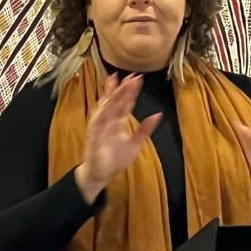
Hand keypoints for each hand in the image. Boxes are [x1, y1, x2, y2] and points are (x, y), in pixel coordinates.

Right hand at [74, 73, 161, 203]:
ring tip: (117, 82)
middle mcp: (108, 120)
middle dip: (122, 88)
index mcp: (118, 121)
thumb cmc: (115, 159)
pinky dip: (101, 111)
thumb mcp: (135, 143)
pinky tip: (105, 101)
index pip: (125, 103)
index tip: (138, 79)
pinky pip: (97, 121)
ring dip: (111, 95)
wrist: (101, 174)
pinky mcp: (93, 135)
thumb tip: (157, 115)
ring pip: (106, 106)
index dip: (131, 91)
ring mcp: (100, 126)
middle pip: (115, 100)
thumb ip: (145, 129)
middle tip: (131, 76)